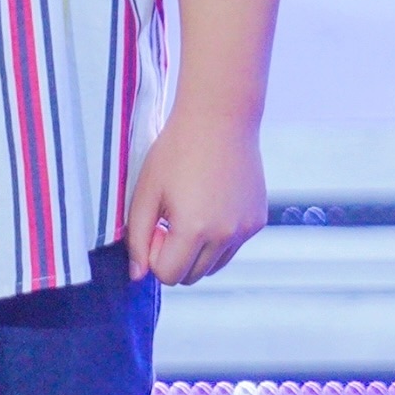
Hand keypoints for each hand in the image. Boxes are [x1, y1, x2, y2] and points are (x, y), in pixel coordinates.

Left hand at [125, 107, 266, 284]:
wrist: (219, 117)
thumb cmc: (176, 149)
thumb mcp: (146, 189)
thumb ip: (137, 236)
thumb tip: (137, 275)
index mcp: (194, 229)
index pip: (168, 275)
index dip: (154, 253)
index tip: (154, 224)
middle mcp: (224, 236)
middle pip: (192, 276)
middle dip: (175, 256)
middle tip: (168, 217)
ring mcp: (245, 230)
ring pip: (214, 266)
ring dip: (197, 250)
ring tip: (189, 209)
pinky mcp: (257, 221)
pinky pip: (232, 246)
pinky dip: (218, 237)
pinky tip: (211, 201)